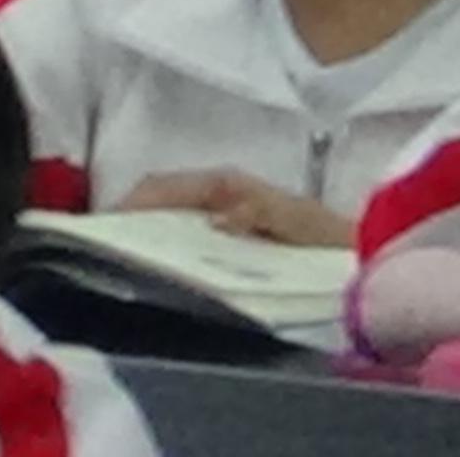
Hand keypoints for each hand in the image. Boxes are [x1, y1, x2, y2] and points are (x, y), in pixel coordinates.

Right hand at [118, 168, 356, 247]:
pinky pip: (186, 237)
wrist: (361, 255)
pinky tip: (162, 273)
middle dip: (127, 219)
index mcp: (227, 185)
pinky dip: (166, 249)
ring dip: (144, 235)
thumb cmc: (331, 238)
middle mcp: (219, 194)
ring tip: (119, 263)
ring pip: (169, 218)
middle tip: (98, 252)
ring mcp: (222, 215)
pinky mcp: (229, 236)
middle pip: (158, 201)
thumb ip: (260, 211)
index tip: (100, 229)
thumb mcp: (299, 222)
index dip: (129, 204)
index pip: (162, 187)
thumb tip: (215, 220)